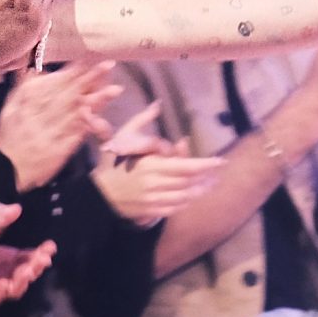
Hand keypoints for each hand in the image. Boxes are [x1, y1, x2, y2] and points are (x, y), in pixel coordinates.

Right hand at [0, 62, 119, 188]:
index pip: (55, 81)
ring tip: (115, 89)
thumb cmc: (9, 136)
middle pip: (70, 92)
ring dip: (97, 100)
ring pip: (76, 111)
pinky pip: (76, 134)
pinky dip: (89, 125)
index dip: (74, 69)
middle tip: (109, 65)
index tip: (90, 57)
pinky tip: (103, 117)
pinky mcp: (60, 148)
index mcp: (28, 100)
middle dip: (90, 78)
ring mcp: (52, 131)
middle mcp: (41, 112)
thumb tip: (34, 67)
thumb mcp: (10, 108)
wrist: (6, 168)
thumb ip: (23, 87)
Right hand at [91, 102, 222, 224]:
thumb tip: (157, 105)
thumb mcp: (124, 138)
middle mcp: (155, 182)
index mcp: (151, 164)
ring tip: (211, 184)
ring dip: (200, 191)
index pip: (184, 165)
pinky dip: (186, 202)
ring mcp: (154, 199)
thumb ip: (142, 121)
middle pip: (188, 181)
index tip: (219, 161)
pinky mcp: (151, 211)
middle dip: (206, 178)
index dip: (204, 165)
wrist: (98, 194)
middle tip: (218, 173)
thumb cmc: (113, 163)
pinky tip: (193, 196)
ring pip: (184, 196)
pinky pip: (175, 208)